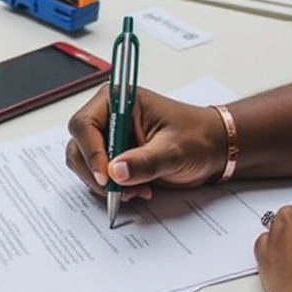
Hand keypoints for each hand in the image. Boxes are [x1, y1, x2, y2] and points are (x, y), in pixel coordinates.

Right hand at [65, 86, 228, 201]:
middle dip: (96, 173)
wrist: (213, 149)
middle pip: (79, 146)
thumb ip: (145, 161)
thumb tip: (116, 172)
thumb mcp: (174, 150)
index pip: (85, 124)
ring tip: (136, 190)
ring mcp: (109, 138)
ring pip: (85, 164)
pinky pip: (98, 176)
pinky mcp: (114, 157)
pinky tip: (139, 189)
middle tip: (118, 190)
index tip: (106, 176)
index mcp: (118, 100)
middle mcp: (108, 117)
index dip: (91, 152)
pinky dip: (113, 189)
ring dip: (106, 184)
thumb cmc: (197, 138)